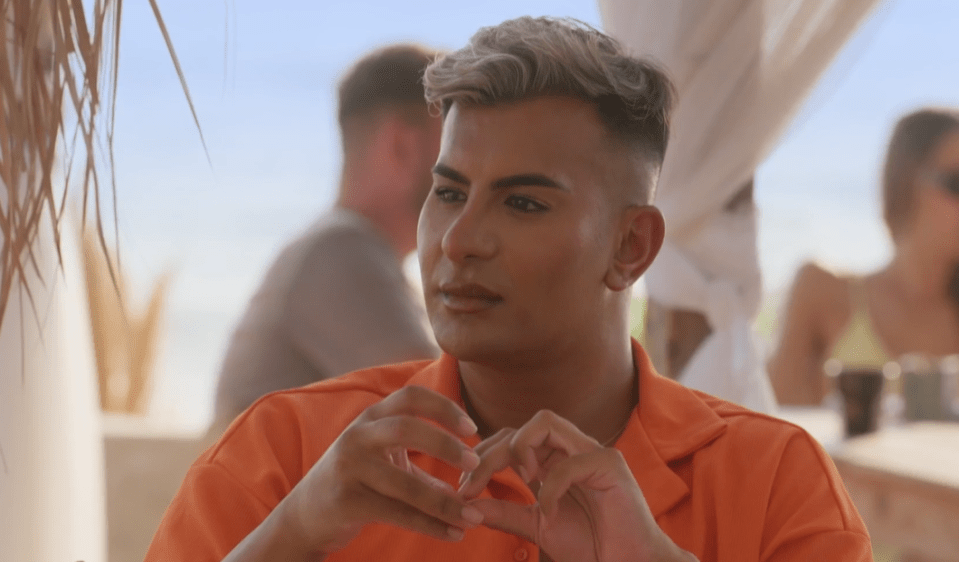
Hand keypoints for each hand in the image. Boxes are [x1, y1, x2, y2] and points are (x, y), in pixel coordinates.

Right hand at [274, 385, 485, 555]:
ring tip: (473, 518)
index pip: (412, 396)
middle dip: (446, 445)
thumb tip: (470, 469)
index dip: (445, 408)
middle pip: (407, 428)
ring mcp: (349, 467)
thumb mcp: (383, 457)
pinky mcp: (346, 501)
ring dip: (445, 503)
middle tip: (475, 463)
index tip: (472, 429)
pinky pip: (397, 513)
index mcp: (372, 417)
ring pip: (405, 482)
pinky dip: (429, 525)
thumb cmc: (356, 480)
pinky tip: (452, 534)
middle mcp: (357, 436)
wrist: (306, 515)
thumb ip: (421, 456)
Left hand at [458, 410, 695, 561]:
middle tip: (470, 486)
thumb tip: (466, 505)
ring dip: (520, 449)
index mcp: (555, 460)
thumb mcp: (537, 527)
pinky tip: (550, 512)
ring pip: (545, 422)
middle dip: (489, 454)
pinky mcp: (610, 465)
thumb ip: (505, 514)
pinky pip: (568, 462)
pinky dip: (551, 487)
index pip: (511, 437)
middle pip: (520, 426)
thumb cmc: (591, 545)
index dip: (483, 457)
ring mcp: (592, 452)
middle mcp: (572, 449)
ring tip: (517, 483)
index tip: (463, 489)